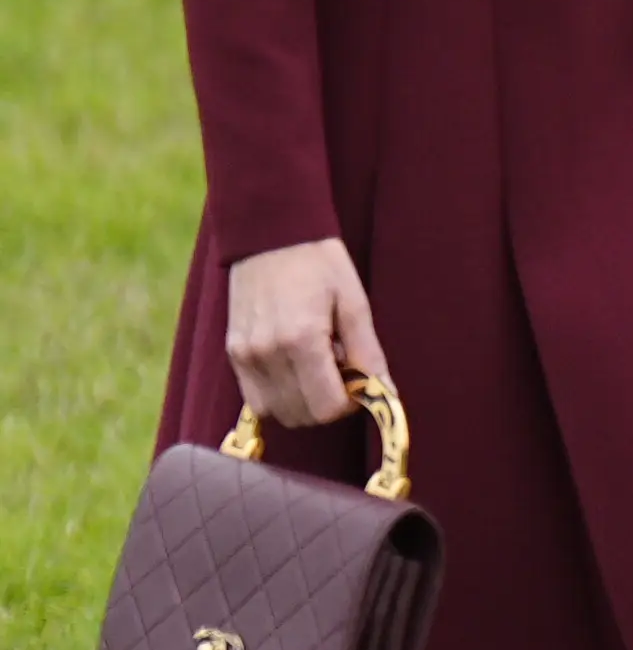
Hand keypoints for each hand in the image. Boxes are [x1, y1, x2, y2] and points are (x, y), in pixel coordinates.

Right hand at [224, 238, 388, 429]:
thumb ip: (366, 351)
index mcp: (301, 340)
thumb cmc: (319, 262)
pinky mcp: (232, 353)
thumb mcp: (354, 301)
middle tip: (340, 372)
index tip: (359, 383)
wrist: (270, 234)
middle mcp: (266, 354)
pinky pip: (255, 397)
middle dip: (326, 405)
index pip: (325, 407)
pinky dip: (279, 394)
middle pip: (300, 416)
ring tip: (317, 366)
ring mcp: (244, 355)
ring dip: (301, 402)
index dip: (349, 404)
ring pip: (274, 412)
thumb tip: (383, 390)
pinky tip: (295, 365)